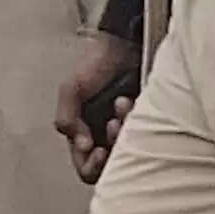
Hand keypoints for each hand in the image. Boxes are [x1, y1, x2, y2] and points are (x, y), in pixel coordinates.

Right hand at [54, 31, 137, 184]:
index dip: (91, 165)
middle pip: (110, 168)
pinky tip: (130, 101)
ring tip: (122, 105)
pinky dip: (136, 120)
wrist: (125, 45)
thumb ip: (66, 117)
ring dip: (124, 131)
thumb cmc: (97, 65)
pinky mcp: (148, 126)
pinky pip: (147, 138)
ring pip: (129, 153)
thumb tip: (80, 144)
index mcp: (83, 135)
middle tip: (113, 125)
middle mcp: (105, 138)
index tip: (98, 149)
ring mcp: (128, 133)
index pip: (85, 168)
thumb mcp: (72, 89)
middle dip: (112, 148)